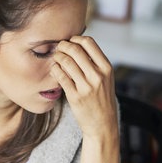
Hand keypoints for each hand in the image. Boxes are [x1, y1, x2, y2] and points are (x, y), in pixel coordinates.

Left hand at [50, 36, 119, 162]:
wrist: (103, 123)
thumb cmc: (102, 97)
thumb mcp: (106, 78)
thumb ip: (95, 62)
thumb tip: (77, 43)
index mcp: (106, 68)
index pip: (89, 42)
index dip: (76, 39)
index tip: (70, 42)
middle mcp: (98, 76)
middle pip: (75, 49)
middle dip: (63, 46)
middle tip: (58, 48)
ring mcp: (86, 86)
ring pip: (66, 62)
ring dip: (57, 57)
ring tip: (56, 58)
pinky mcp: (75, 96)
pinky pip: (60, 76)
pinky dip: (55, 70)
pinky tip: (55, 70)